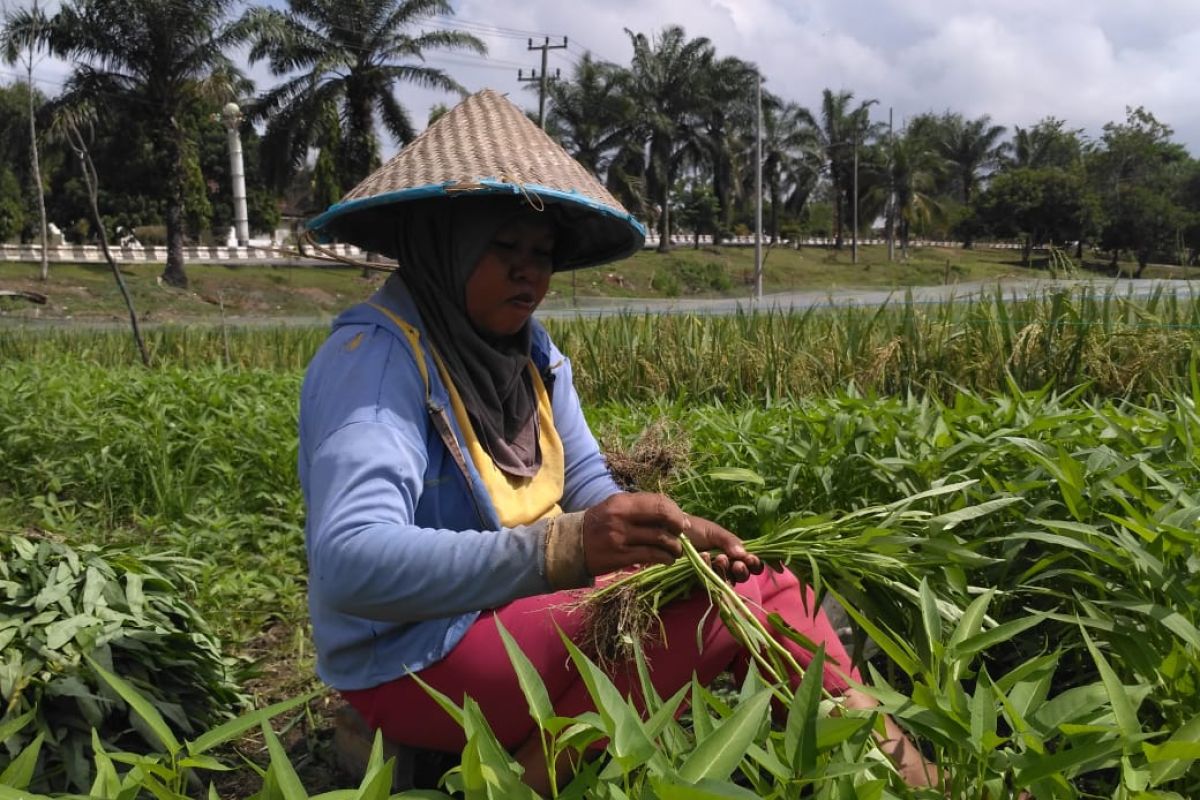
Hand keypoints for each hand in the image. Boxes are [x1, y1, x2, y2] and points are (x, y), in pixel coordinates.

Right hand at [581, 492, 761, 580]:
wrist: (571, 545)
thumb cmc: (598, 525)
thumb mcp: (615, 508)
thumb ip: (640, 508)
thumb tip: (671, 512)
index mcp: (622, 502)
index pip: (658, 501)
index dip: (675, 511)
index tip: (682, 521)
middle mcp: (621, 517)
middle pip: (662, 516)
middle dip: (678, 525)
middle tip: (683, 534)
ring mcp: (620, 538)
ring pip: (660, 539)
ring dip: (675, 546)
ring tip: (677, 551)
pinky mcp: (620, 557)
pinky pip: (650, 556)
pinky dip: (664, 558)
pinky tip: (667, 560)